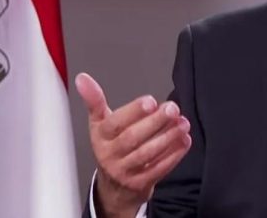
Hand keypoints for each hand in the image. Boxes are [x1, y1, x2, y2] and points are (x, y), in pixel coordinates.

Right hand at [75, 73, 191, 217]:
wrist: (113, 187)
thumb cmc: (110, 147)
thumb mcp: (99, 123)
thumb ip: (95, 100)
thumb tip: (83, 79)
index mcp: (100, 136)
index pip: (115, 123)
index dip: (133, 112)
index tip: (151, 101)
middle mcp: (110, 155)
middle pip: (132, 138)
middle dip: (155, 122)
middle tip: (172, 109)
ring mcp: (125, 171)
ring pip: (147, 154)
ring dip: (168, 137)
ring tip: (183, 123)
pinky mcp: (140, 184)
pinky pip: (159, 169)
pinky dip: (174, 155)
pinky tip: (184, 140)